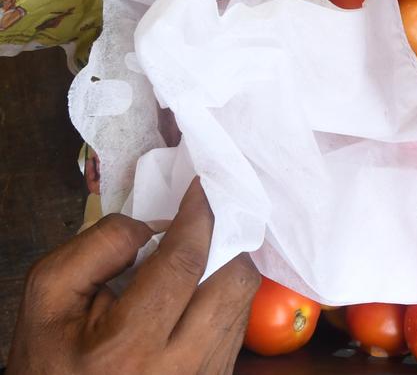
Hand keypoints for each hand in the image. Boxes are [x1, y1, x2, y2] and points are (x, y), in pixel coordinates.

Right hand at [6, 181, 260, 373]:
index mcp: (129, 346)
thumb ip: (98, 248)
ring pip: (242, 301)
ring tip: (198, 250)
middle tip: (202, 217)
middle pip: (232, 281)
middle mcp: (179, 365)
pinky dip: (224, 294)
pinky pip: (237, 323)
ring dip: (227, 264)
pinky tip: (198, 286)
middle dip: (222, 239)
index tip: (202, 186)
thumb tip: (153, 224)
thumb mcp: (49, 296)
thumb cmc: (51, 358)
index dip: (198, 216)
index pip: (184, 264)